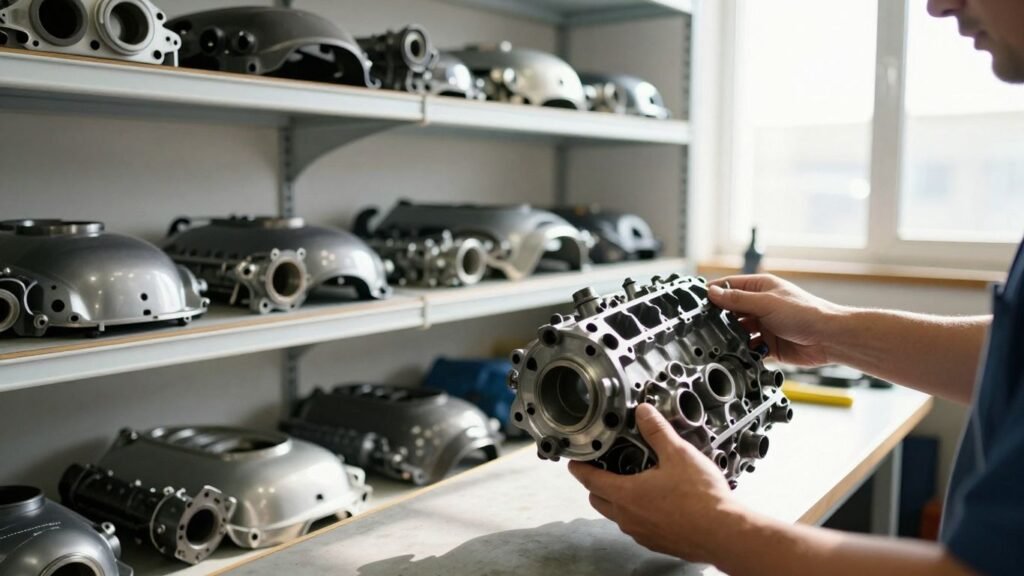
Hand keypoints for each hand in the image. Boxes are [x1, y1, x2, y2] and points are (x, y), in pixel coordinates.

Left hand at [568, 404, 741, 563]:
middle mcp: (629, 517)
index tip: (574, 461)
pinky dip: (638, 514)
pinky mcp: (657, 543)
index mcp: (627, 494)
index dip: (579, 468)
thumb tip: (644, 413)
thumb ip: (657, 431)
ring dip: (618, 500)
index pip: (590, 480)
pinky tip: (656, 503)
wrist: (725, 533)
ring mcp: (642, 533)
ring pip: (618, 515)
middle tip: (605, 468)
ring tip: (635, 482)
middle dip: (596, 484)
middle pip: (599, 499)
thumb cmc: (702, 498)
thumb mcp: (678, 454)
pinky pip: (637, 527)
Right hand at [708, 274, 843, 366]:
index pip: (728, 287)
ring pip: (737, 331)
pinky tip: (736, 353)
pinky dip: (741, 351)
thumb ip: (738, 300)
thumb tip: (712, 292)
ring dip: (730, 337)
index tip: (695, 302)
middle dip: (718, 318)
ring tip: (720, 341)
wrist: (829, 339)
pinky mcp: (767, 345)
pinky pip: (747, 348)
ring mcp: (764, 326)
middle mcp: (760, 306)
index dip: (712, 293)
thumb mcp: (767, 303)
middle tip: (703, 325)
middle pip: (730, 311)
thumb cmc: (806, 313)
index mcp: (760, 288)